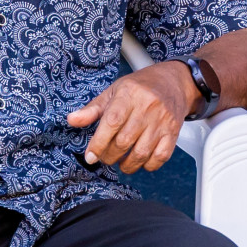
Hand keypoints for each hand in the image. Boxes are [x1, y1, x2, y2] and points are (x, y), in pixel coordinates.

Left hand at [67, 61, 195, 173]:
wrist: (175, 81)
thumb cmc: (140, 87)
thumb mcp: (114, 91)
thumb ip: (93, 109)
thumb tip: (72, 120)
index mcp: (129, 94)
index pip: (112, 122)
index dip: (99, 143)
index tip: (91, 156)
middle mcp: (147, 107)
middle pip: (124, 141)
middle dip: (109, 156)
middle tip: (105, 156)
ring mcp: (162, 121)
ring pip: (141, 153)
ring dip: (127, 165)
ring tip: (121, 161)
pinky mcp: (173, 132)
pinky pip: (160, 157)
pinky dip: (147, 165)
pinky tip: (140, 161)